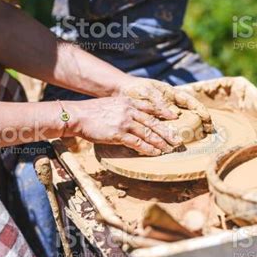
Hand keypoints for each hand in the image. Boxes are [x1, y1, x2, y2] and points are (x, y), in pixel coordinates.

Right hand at [64, 97, 182, 155]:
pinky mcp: (118, 134)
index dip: (164, 113)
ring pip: (148, 133)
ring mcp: (125, 122)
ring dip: (160, 142)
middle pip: (154, 122)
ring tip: (169, 149)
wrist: (78, 115)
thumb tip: (133, 119)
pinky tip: (155, 153)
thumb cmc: (92, 112)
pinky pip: (138, 143)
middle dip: (168, 132)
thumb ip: (125, 110)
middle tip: (178, 140)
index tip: (174, 117)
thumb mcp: (112, 105)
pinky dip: (148, 149)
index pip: (151, 107)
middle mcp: (129, 111)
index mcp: (128, 103)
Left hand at [114, 77, 213, 132]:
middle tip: (208, 131)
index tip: (208, 119)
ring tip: (197, 139)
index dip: (200, 109)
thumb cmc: (134, 88)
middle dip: (200, 121)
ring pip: (180, 122)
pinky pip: (167, 128)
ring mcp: (164, 113)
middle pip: (189, 112)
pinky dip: (173, 134)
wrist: (120, 92)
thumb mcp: (147, 93)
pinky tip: (176, 143)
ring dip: (189, 130)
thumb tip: (175, 116)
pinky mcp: (156, 121)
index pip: (190, 101)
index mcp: (170, 94)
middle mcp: (170, 104)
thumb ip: (160, 103)